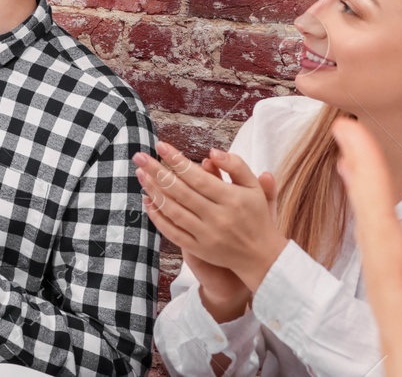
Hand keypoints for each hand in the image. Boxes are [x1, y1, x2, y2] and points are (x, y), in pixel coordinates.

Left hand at [135, 141, 285, 293]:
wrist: (262, 256)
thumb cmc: (256, 215)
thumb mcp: (254, 187)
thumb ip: (236, 166)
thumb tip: (212, 152)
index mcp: (232, 199)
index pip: (197, 177)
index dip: (177, 160)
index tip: (160, 145)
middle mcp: (218, 217)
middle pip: (180, 192)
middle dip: (157, 172)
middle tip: (139, 156)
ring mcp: (206, 235)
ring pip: (173, 211)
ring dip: (154, 191)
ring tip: (140, 174)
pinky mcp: (199, 249)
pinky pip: (173, 232)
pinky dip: (158, 217)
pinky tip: (147, 201)